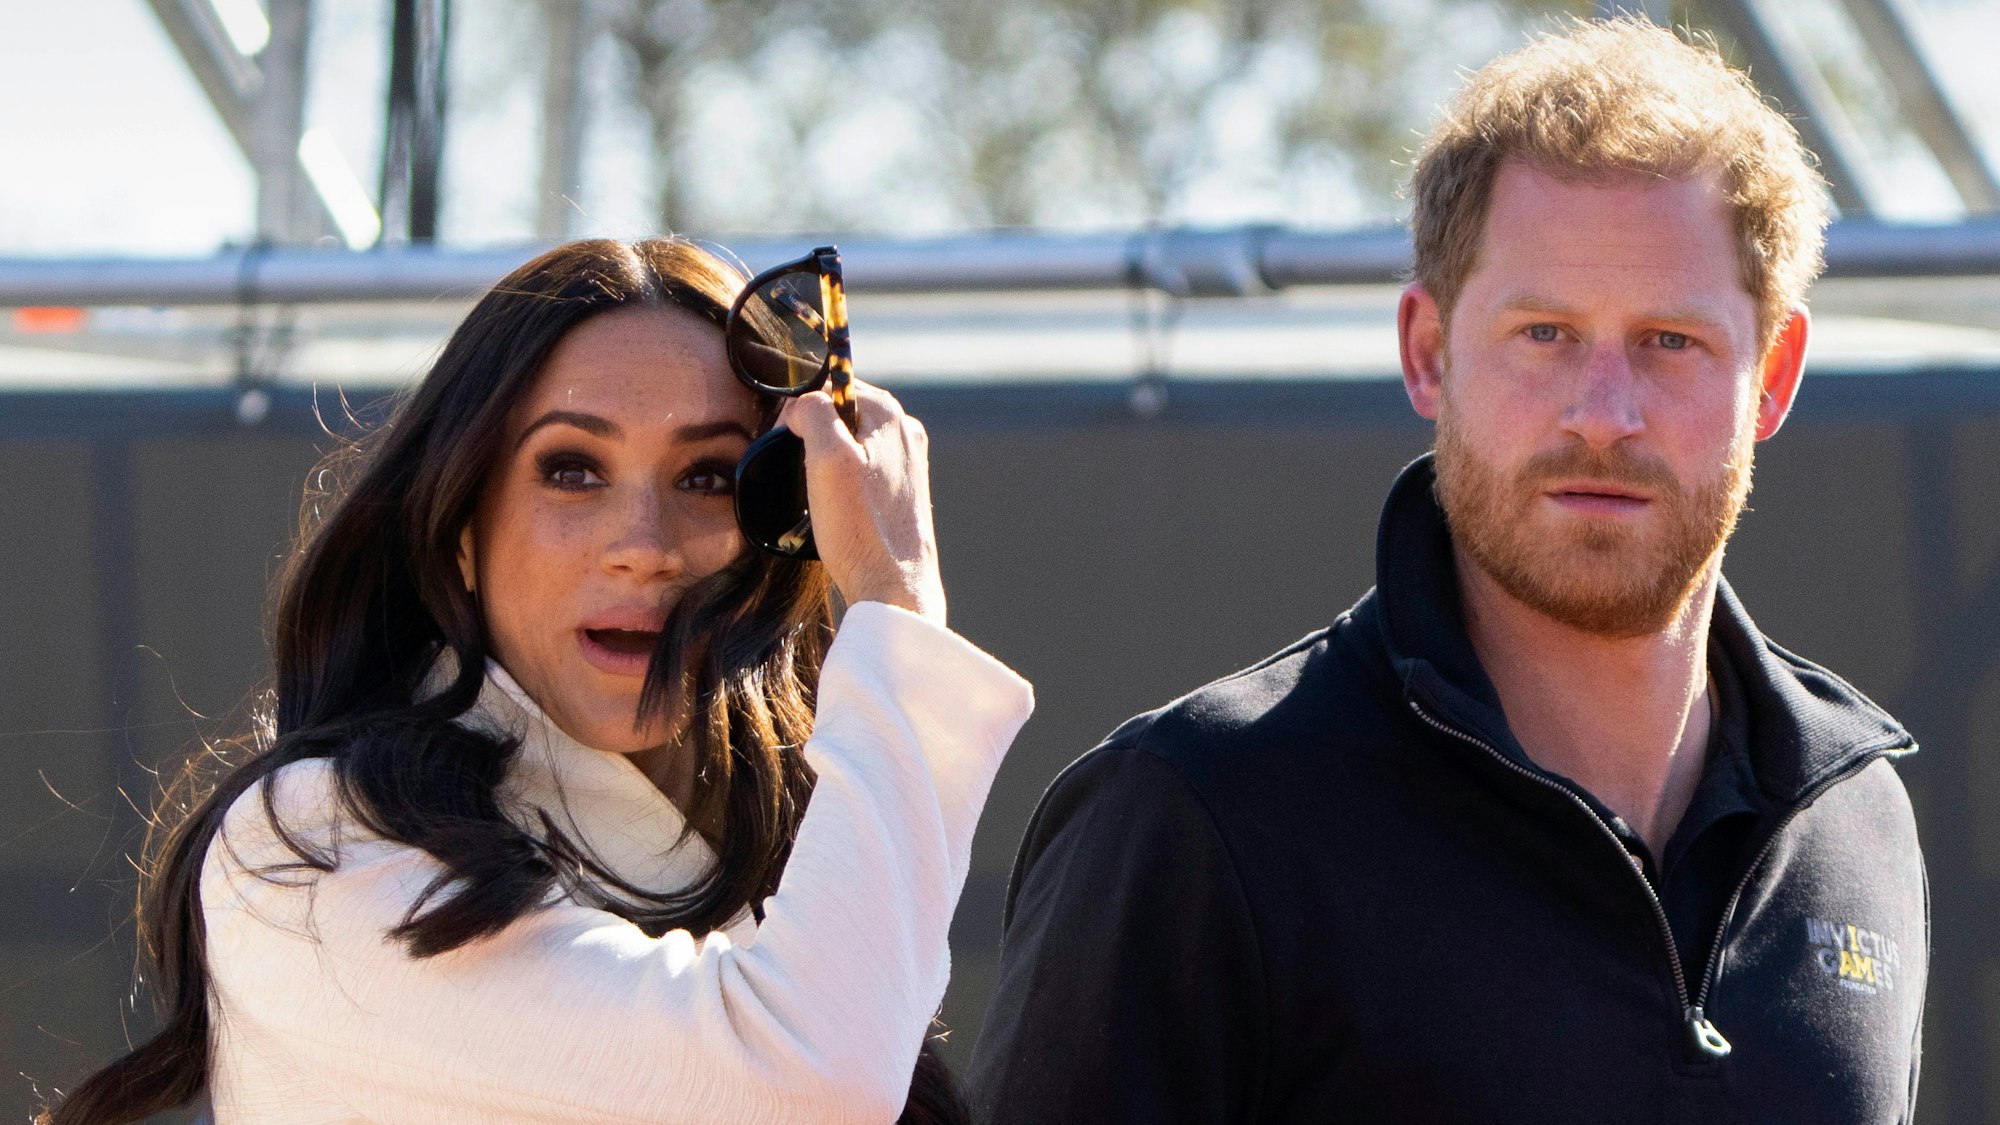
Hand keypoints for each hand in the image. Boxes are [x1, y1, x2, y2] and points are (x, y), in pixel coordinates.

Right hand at [777, 381, 946, 625]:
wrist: (894, 590)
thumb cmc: (860, 529)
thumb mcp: (826, 460)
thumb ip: (813, 414)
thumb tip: (802, 405)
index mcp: (890, 416)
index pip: (833, 385)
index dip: (801, 408)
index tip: (784, 441)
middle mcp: (906, 434)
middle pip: (842, 414)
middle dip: (813, 436)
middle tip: (800, 472)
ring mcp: (908, 464)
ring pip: (850, 444)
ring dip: (825, 463)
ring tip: (819, 496)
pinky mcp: (904, 493)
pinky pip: (862, 471)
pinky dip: (841, 484)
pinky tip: (838, 511)